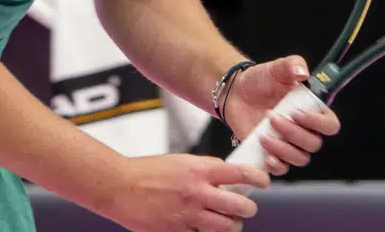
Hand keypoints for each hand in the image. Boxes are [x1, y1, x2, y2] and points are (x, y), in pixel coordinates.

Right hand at [105, 153, 269, 231]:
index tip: (264, 181)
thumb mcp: (181, 161)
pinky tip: (203, 227)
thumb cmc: (148, 171)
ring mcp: (188, 215)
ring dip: (232, 225)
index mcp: (200, 170)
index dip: (259, 178)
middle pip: (239, 206)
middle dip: (248, 208)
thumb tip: (227, 175)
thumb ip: (205, 169)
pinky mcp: (177, 231)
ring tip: (230, 222)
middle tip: (247, 208)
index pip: (240, 173)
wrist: (120, 186)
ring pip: (226, 226)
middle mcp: (197, 193)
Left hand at [223, 56, 340, 175]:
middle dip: (292, 132)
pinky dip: (276, 165)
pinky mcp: (274, 155)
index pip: (330, 126)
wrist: (236, 93)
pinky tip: (265, 154)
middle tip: (272, 116)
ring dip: (283, 149)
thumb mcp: (276, 68)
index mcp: (313, 111)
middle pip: (313, 144)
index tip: (297, 112)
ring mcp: (290, 145)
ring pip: (300, 159)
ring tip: (263, 134)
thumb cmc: (261, 80)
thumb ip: (292, 65)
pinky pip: (283, 169)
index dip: (318, 123)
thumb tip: (303, 73)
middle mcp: (305, 130)